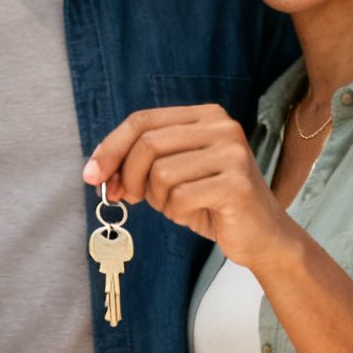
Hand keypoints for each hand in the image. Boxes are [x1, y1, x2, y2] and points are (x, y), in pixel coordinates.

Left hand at [84, 105, 295, 267]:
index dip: (110, 148)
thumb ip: (139, 164)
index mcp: (205, 115)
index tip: (91, 175)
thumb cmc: (211, 203)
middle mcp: (222, 126)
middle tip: (131, 199)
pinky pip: (180, 197)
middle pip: (147, 144)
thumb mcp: (172, 175)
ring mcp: (232, 153)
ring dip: (158, 199)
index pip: (142, 120)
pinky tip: (193, 214)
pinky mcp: (237, 183)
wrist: (261, 236)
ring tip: (176, 206)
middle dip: (129, 177)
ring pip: (161, 173)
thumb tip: (97, 173)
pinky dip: (176, 212)